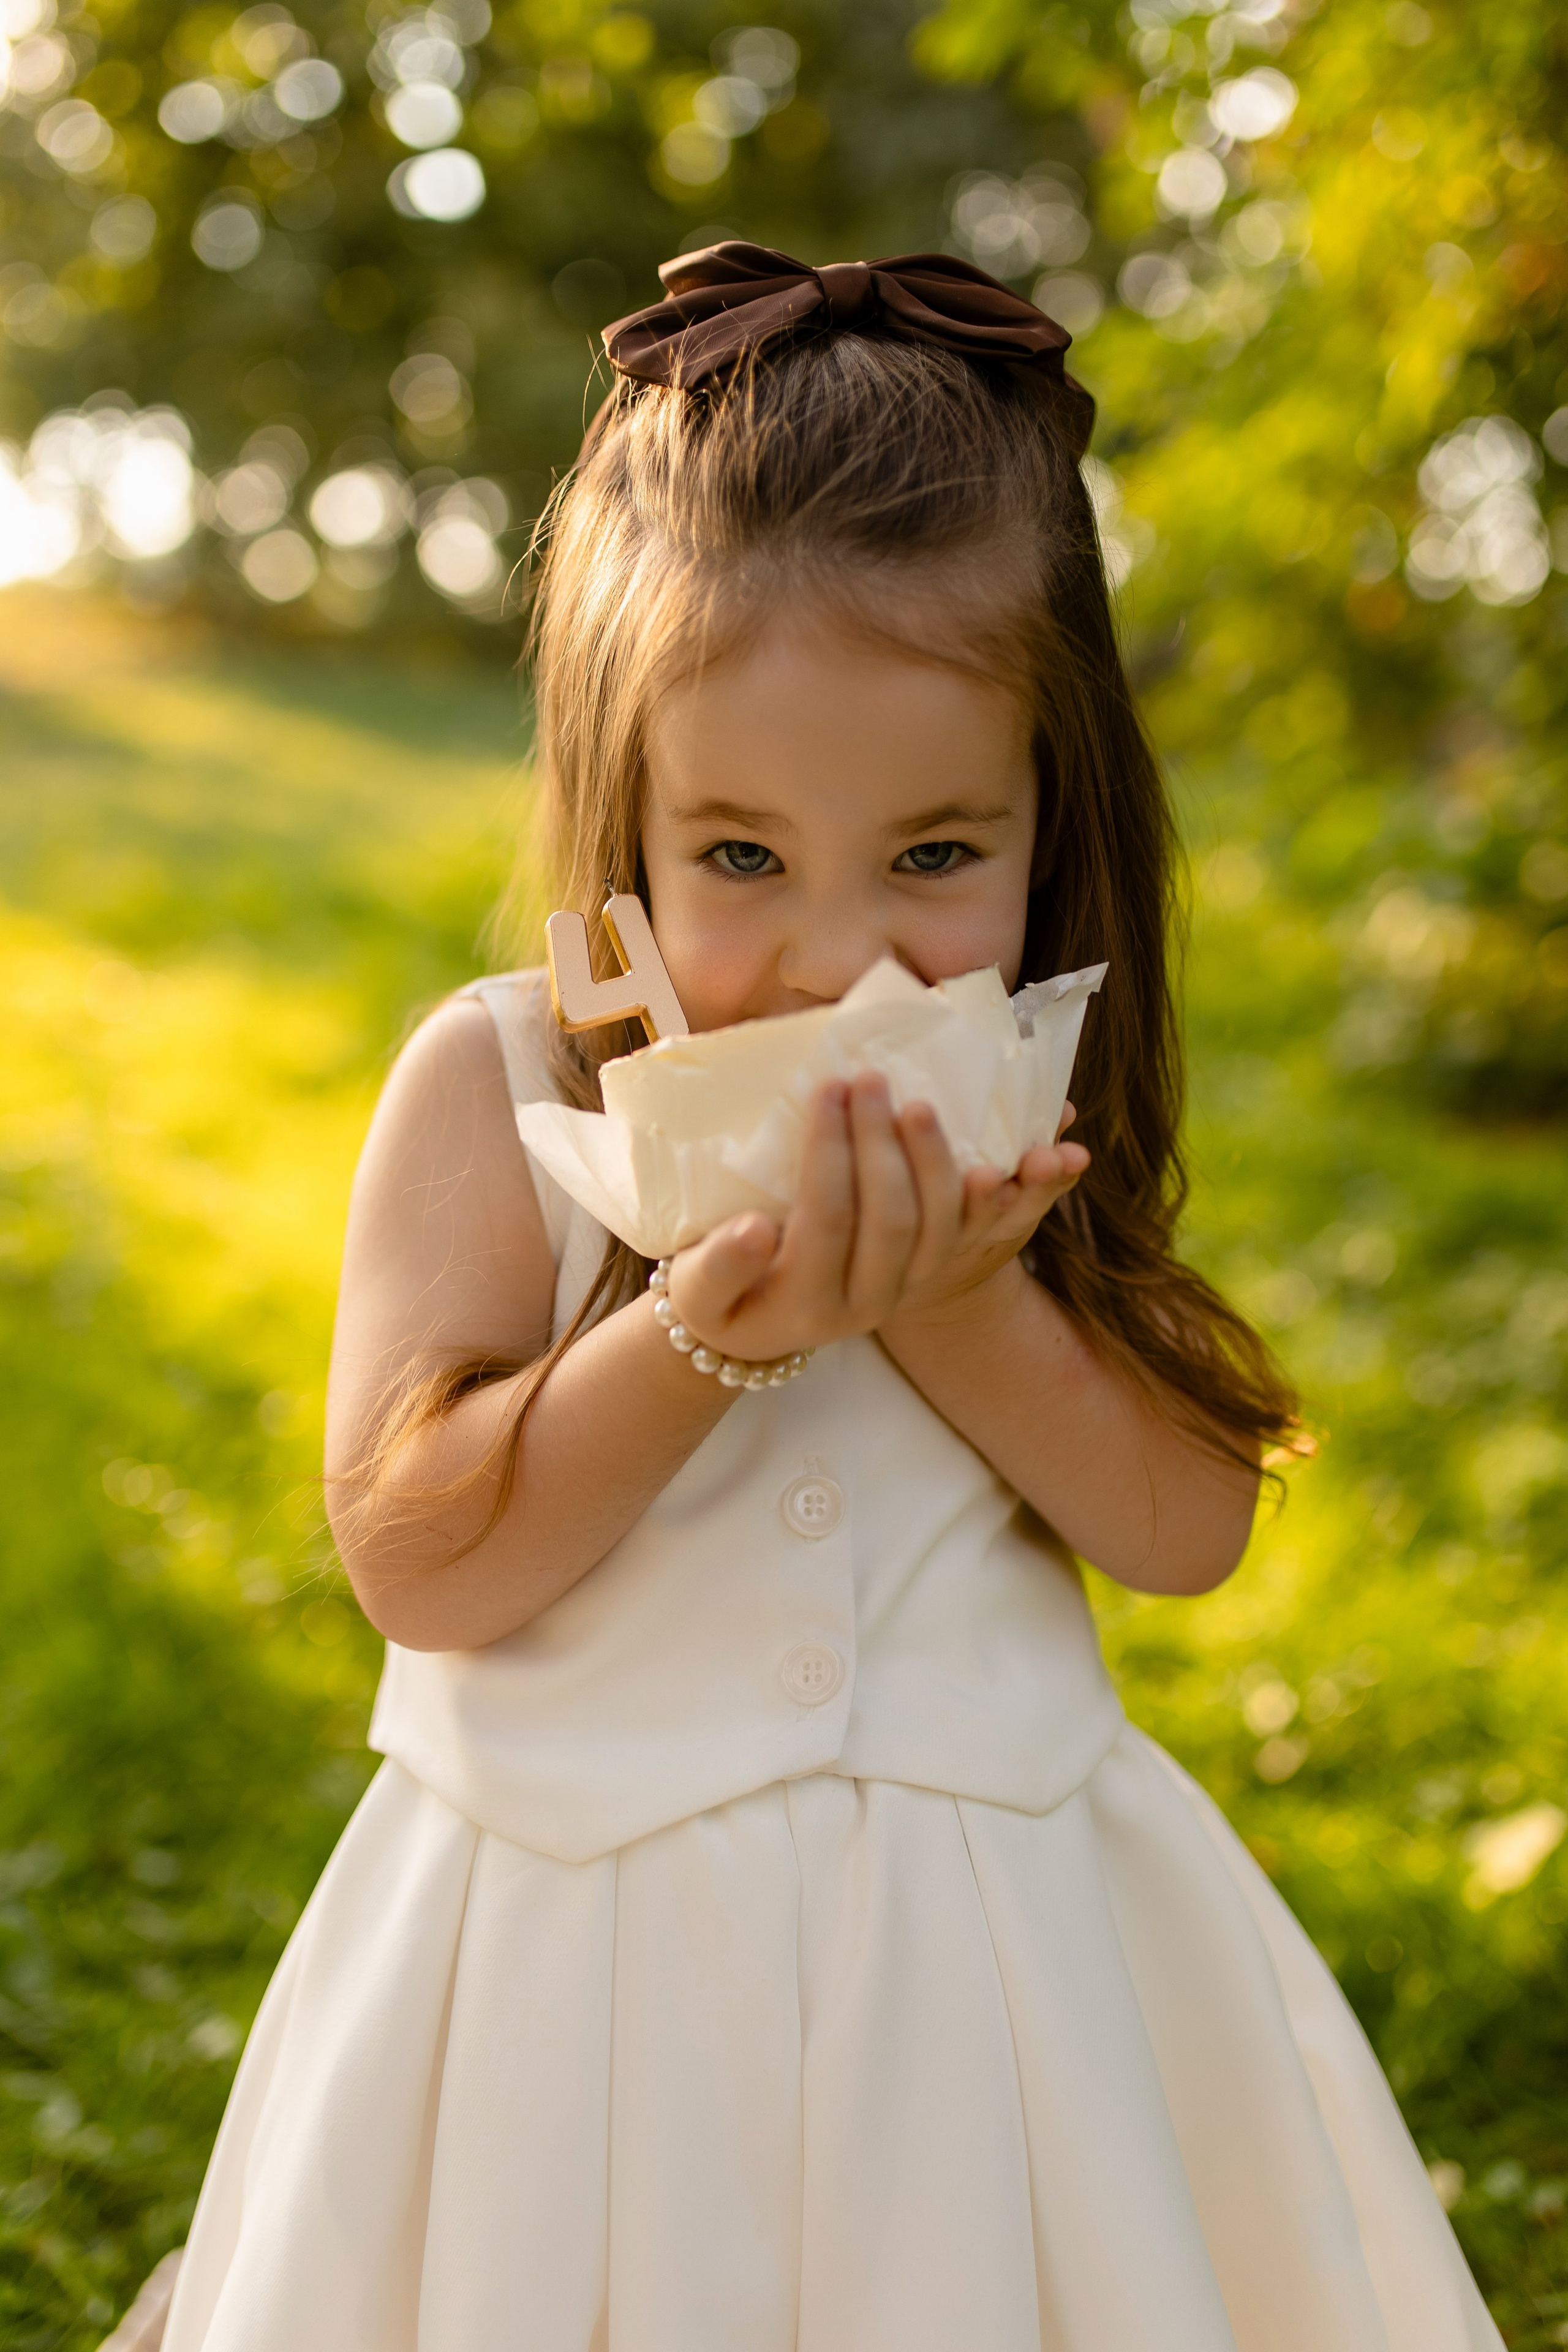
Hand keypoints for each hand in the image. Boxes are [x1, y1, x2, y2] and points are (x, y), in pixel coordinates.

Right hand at [664, 1075, 1087, 1362]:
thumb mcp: (695, 1291)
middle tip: (870, 1078)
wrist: (754, 1332)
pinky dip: (977, 1194)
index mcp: (805, 1304)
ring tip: (917, 1101)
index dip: (829, 1152)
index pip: (826, 1218)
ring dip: (934, 1160)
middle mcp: (864, 1305)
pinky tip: (980, 1148)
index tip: (825, 1088)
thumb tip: (756, 1231)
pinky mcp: (925, 1273)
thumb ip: (719, 1265)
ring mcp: (903, 1292)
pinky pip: (962, 1233)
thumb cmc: (716, 1296)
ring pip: (937, 1229)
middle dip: (882, 1143)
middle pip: (890, 1219)